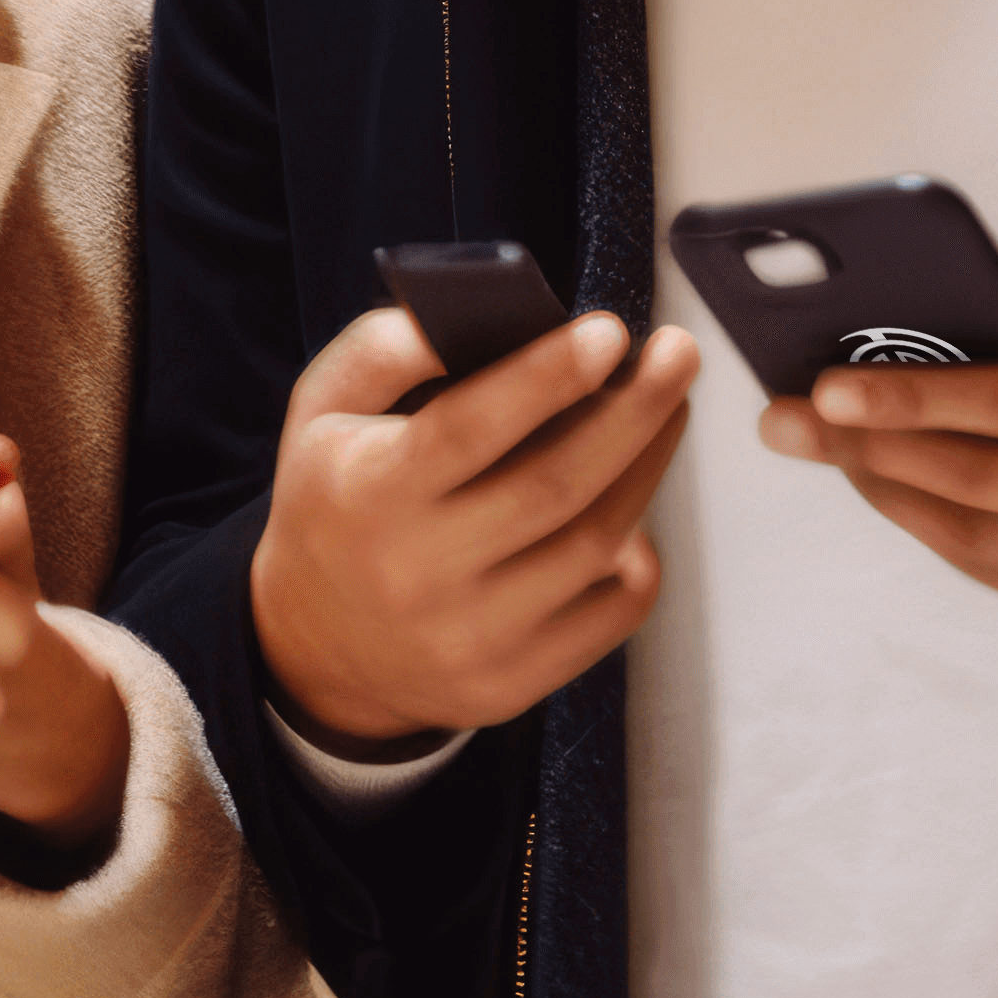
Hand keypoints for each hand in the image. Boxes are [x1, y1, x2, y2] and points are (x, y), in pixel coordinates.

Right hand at [252, 306, 700, 752]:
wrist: (320, 644)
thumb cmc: (337, 500)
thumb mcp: (323, 409)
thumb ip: (385, 349)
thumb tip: (482, 314)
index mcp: (367, 494)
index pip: (466, 431)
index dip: (544, 378)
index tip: (610, 330)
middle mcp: (417, 575)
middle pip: (553, 487)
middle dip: (632, 412)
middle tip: (677, 354)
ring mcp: (470, 640)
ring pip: (594, 546)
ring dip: (647, 467)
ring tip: (666, 408)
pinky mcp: (514, 683)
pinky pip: (612, 613)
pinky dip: (639, 554)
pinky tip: (631, 508)